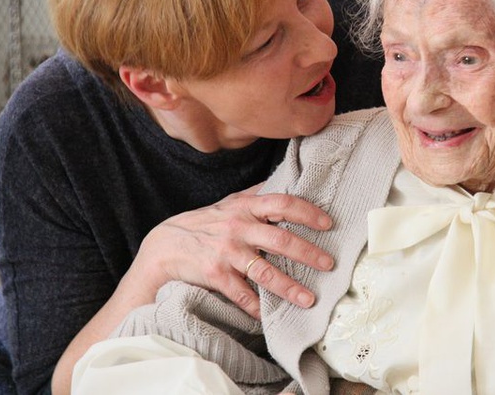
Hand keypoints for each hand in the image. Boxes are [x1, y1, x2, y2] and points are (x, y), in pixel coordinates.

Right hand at [130, 189, 334, 318]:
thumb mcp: (230, 202)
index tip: (328, 224)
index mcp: (246, 207)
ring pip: (265, 271)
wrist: (165, 245)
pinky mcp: (216, 275)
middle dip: (308, 253)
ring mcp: (227, 252)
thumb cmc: (205, 222)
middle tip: (329, 264)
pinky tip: (270, 316)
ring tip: (310, 299)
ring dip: (290, 287)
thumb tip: (285, 178)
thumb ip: (257, 194)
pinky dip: (257, 307)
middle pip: (281, 240)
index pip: (282, 204)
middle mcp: (239, 228)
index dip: (307, 212)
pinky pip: (242, 295)